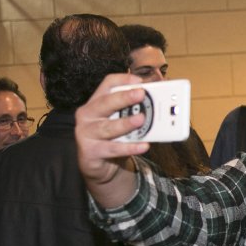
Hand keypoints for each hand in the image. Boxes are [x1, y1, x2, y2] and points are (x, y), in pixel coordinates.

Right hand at [75, 73, 150, 204]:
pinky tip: (143, 145)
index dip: (123, 79)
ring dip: (126, 123)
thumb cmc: (112, 138)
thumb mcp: (121, 120)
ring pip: (108, 127)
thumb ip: (134, 110)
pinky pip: (113, 149)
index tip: (139, 81)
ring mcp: (86, 133)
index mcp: (96, 102)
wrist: (99, 165)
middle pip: (106, 102)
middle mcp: (88, 114)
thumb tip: (159, 103)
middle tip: (141, 94)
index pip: (107, 84)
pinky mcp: (90, 151)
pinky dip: (129, 147)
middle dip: (124, 97)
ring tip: (141, 119)